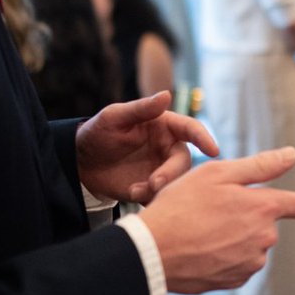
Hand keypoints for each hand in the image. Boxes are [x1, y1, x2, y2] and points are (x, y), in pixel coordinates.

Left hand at [76, 91, 218, 203]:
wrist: (81, 163)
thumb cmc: (98, 132)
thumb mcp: (114, 117)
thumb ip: (141, 108)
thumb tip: (167, 94)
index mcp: (164, 126)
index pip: (190, 129)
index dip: (204, 138)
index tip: (213, 150)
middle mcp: (167, 148)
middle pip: (184, 161)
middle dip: (172, 173)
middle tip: (154, 183)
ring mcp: (161, 169)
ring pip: (175, 182)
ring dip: (159, 188)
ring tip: (135, 190)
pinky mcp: (152, 188)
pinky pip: (162, 197)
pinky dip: (152, 199)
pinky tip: (133, 195)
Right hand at [138, 146, 294, 292]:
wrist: (151, 252)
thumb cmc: (181, 206)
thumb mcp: (216, 173)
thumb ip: (260, 165)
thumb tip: (293, 155)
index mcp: (264, 208)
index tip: (286, 197)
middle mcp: (265, 238)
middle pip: (269, 222)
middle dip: (249, 214)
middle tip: (213, 208)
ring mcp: (251, 263)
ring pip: (252, 243)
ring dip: (236, 235)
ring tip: (203, 229)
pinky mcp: (235, 281)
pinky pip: (238, 263)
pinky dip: (225, 255)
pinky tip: (201, 248)